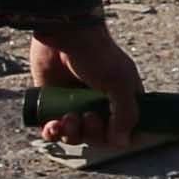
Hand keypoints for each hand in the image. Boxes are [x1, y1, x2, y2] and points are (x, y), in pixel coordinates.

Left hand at [28, 19, 144, 160]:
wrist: (64, 35)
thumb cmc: (97, 55)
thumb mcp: (119, 83)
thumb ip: (126, 114)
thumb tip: (122, 143)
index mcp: (120, 99)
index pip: (123, 130)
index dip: (116, 137)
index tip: (111, 134)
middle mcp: (98, 104)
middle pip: (98, 136)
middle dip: (92, 133)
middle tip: (88, 117)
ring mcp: (74, 104)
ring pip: (75, 135)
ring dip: (72, 134)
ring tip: (68, 118)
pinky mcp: (52, 103)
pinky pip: (53, 130)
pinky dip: (52, 133)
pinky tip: (53, 127)